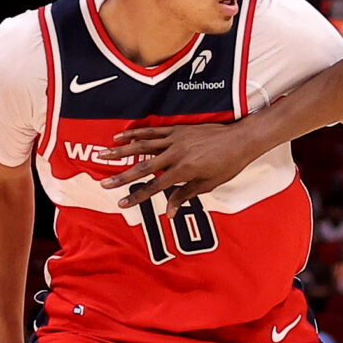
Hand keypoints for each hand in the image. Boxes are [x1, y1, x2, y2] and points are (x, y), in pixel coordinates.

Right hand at [104, 120, 267, 210]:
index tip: (121, 204)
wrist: (240, 140)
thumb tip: (168, 212)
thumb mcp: (208, 184)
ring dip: (121, 151)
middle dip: (121, 176)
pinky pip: (151, 131)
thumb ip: (185, 195)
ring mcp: (175, 140)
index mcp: (184, 171)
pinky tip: (120, 136)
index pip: (155, 187)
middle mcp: (176, 154)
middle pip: (142, 166)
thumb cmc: (227, 165)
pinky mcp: (177, 129)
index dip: (137, 197)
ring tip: (102, 154)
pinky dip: (135, 134)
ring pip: (142, 146)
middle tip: (104, 184)